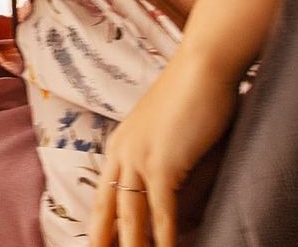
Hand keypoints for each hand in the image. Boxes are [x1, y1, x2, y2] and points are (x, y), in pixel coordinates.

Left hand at [87, 53, 238, 245]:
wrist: (201, 68)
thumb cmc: (190, 95)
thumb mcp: (166, 133)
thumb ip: (161, 161)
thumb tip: (166, 191)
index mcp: (119, 145)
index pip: (103, 193)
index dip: (99, 223)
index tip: (96, 242)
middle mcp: (121, 153)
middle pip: (107, 208)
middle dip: (103, 239)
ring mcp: (139, 158)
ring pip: (130, 215)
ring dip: (133, 246)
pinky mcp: (162, 163)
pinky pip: (160, 210)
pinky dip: (163, 236)